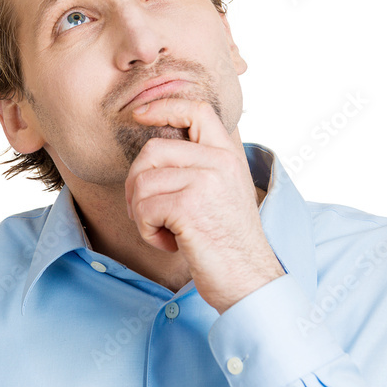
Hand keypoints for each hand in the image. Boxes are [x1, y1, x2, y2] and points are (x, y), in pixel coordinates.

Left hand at [123, 98, 284, 313]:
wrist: (250, 280)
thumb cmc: (228, 242)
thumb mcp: (225, 191)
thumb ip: (201, 164)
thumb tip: (156, 149)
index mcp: (228, 155)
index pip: (196, 110)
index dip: (163, 106)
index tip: (139, 113)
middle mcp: (219, 162)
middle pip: (152, 150)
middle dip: (137, 183)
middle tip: (149, 212)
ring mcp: (205, 182)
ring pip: (141, 182)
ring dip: (142, 213)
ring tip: (167, 231)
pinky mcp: (188, 206)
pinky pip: (143, 208)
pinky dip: (147, 231)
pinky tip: (171, 243)